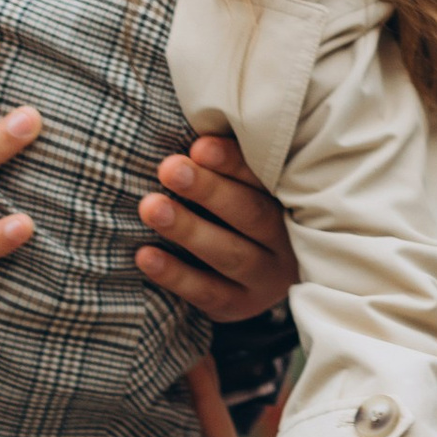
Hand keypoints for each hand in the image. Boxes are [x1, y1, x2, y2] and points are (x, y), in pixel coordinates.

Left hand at [133, 135, 298, 324]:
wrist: (257, 274)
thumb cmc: (238, 207)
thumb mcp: (247, 184)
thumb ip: (228, 161)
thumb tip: (192, 131)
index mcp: (292, 201)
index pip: (266, 178)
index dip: (233, 162)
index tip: (199, 146)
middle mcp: (286, 242)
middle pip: (251, 214)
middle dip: (208, 191)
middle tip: (169, 169)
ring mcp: (264, 280)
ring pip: (229, 254)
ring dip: (188, 230)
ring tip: (150, 207)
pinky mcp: (238, 305)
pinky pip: (206, 292)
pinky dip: (174, 274)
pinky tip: (144, 255)